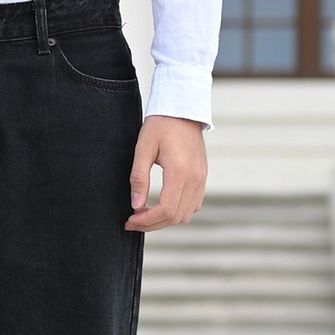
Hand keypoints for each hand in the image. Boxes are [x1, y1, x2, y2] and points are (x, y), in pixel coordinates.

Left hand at [126, 115, 207, 232]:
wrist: (182, 110)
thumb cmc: (160, 126)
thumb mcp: (143, 149)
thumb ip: (139, 178)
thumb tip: (135, 206)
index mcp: (180, 172)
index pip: (166, 210)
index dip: (147, 221)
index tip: (131, 220)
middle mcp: (195, 178)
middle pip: (176, 217)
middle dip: (153, 224)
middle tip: (133, 220)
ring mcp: (202, 179)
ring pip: (186, 215)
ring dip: (165, 219)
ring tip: (145, 213)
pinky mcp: (203, 177)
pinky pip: (193, 205)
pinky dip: (177, 211)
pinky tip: (161, 205)